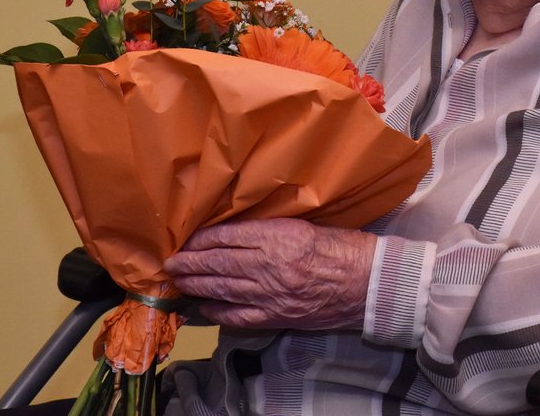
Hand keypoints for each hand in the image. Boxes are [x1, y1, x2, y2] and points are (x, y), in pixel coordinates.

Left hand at [163, 218, 376, 331]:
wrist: (369, 283)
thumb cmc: (345, 248)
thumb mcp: (308, 224)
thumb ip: (273, 227)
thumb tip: (239, 229)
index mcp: (280, 236)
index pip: (229, 235)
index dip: (203, 237)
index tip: (188, 236)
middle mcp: (270, 265)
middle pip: (219, 262)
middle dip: (191, 261)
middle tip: (170, 261)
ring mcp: (271, 294)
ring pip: (222, 288)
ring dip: (196, 283)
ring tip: (177, 279)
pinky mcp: (276, 316)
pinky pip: (237, 315)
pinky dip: (216, 309)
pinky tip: (203, 304)